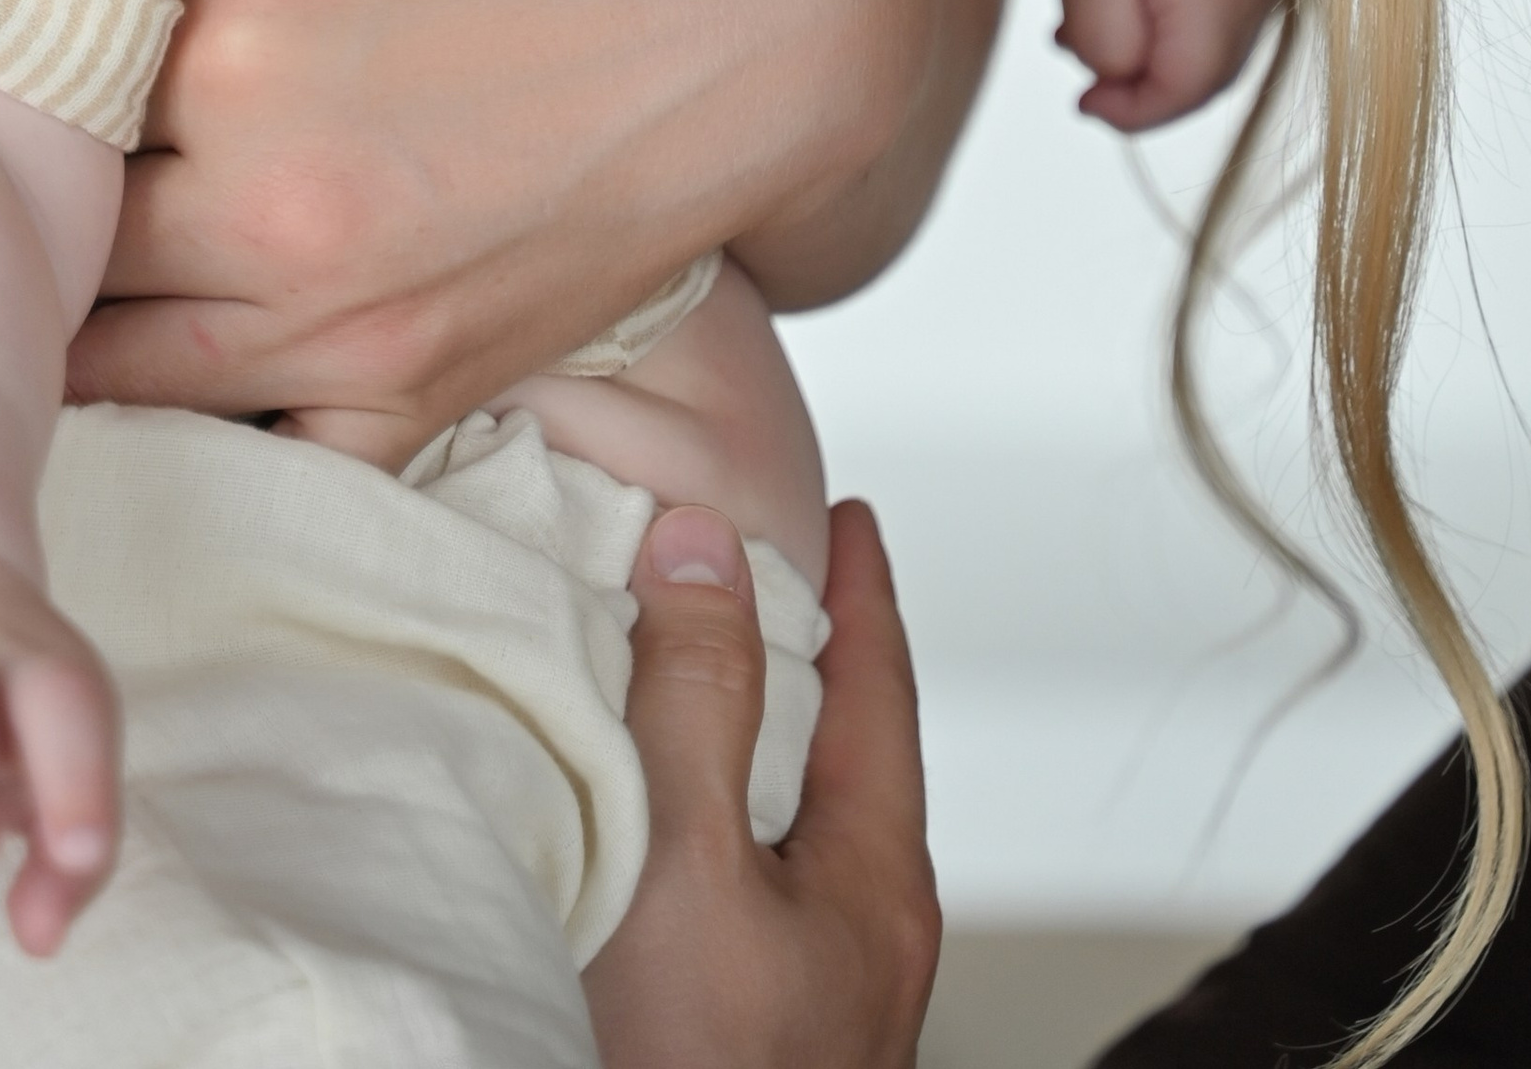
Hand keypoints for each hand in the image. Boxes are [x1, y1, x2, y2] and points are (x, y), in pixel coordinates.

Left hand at [0, 0, 970, 455]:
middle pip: (56, 261)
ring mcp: (353, 330)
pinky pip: (260, 453)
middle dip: (13, 217)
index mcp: (232, 67)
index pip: (20, 112)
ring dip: (78, 322)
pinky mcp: (425, 392)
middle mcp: (276, 224)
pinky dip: (205, 417)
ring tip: (48, 263)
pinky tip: (183, 345)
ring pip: (123, 375)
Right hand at [583, 500, 941, 1067]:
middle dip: (805, 661)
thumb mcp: (690, 865)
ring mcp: (814, 1004)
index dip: (859, 589)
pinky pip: (743, 892)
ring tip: (690, 683)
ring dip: (748, 745)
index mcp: (874, 883)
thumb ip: (698, 702)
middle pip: (848, 757)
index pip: (880, 688)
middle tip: (760, 578)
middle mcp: (861, 941)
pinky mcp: (751, 1042)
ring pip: (793, 831)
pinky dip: (708, 823)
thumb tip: (707, 549)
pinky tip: (650, 832)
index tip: (849, 515)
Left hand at [1034, 0, 1284, 129]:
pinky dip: (1163, 28)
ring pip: (1206, 48)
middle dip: (1143, 88)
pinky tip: (1108, 11)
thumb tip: (1121, 77)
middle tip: (1085, 84)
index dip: (1135, 112)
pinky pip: (1209, 13)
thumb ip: (1110, 48)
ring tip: (1083, 37)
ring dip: (1150, 58)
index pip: (1189, 90)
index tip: (1084, 105)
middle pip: (1204, 76)